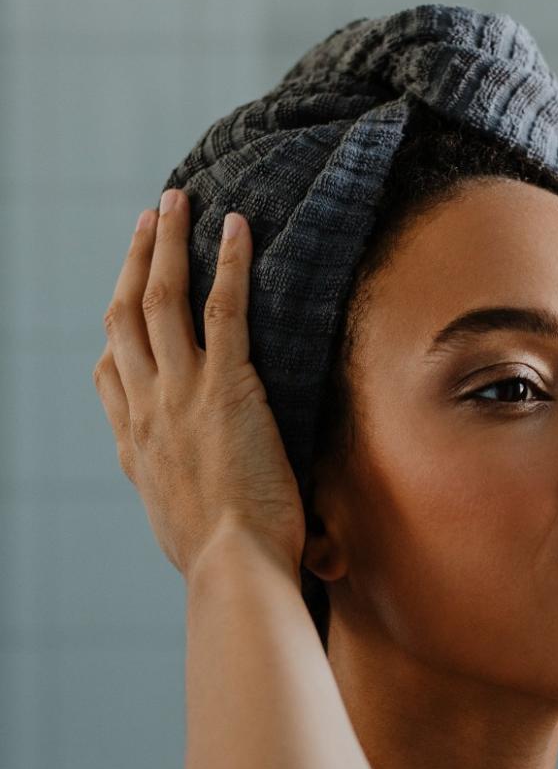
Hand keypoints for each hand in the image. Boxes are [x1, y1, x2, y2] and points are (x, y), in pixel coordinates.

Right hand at [93, 190, 306, 579]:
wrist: (232, 568)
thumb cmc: (224, 563)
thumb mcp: (185, 532)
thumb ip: (191, 505)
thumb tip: (206, 510)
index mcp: (135, 445)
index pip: (110, 375)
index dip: (115, 333)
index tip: (122, 302)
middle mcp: (147, 409)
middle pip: (126, 317)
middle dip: (135, 261)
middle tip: (147, 219)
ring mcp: (181, 393)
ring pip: (161, 299)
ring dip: (167, 243)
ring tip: (175, 200)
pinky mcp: (227, 387)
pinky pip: (223, 308)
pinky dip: (229, 263)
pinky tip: (235, 226)